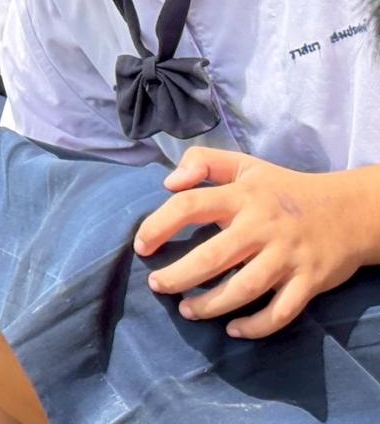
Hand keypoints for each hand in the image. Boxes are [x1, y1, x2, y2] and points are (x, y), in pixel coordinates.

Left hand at [135, 147, 367, 339]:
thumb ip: (203, 162)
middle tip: (157, 286)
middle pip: (213, 256)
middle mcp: (262, 226)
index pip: (190, 205)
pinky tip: (232, 329)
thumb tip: (168, 182)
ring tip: (186, 311)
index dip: (159, 225)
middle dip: (178, 276)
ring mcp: (287, 256)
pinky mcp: (309, 281)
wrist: (351, 210)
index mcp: (242, 195)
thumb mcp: (245, 164)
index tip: (141, 246)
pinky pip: (281, 311)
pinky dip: (256, 326)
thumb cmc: (284, 190)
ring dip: (210, 305)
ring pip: (243, 289)